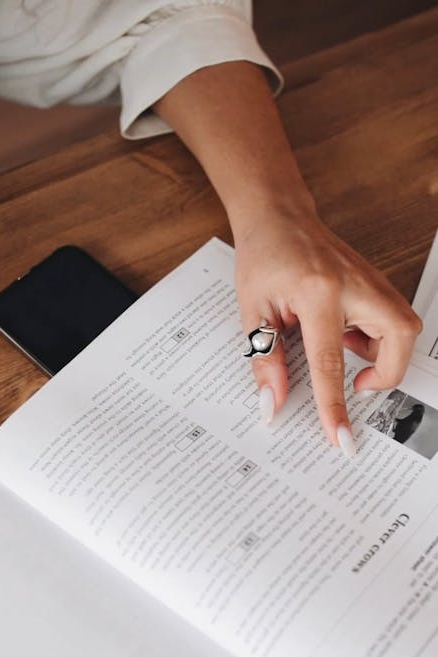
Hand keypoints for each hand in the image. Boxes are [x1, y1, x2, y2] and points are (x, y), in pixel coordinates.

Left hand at [234, 206, 422, 453]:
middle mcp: (355, 284)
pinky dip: (376, 337)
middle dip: (386, 374)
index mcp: (318, 293)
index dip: (334, 406)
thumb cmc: (264, 258)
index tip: (341, 438)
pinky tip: (345, 335)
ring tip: (345, 353)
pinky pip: (393, 318)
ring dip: (381, 353)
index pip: (330, 363)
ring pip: (403, 329)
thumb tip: (272, 405)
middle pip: (398, 338)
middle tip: (356, 387)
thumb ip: (266, 361)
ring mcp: (371, 280)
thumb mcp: (254, 312)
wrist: (278, 217)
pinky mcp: (376, 281)